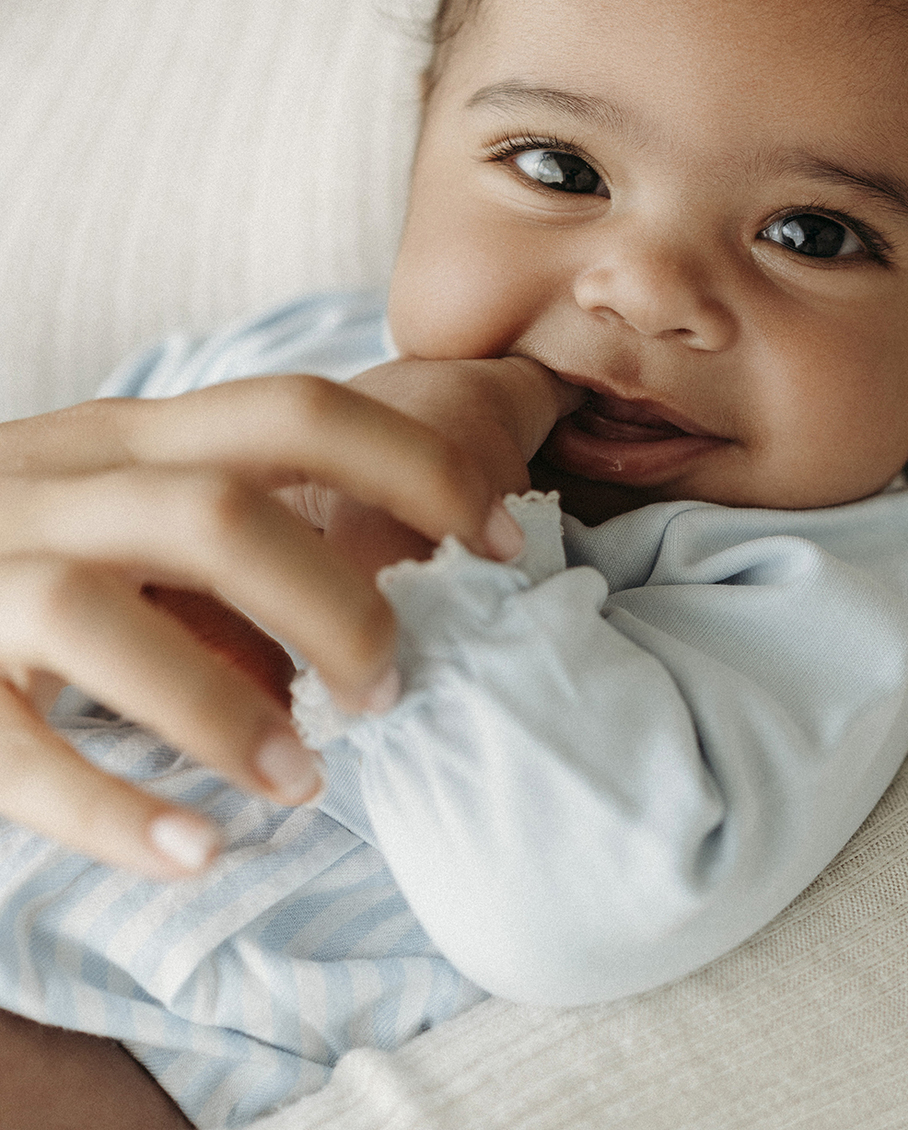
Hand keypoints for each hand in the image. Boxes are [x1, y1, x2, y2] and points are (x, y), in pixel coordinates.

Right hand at [0, 373, 544, 877]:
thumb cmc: (15, 550)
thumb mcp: (123, 518)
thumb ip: (231, 555)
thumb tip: (368, 630)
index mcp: (126, 436)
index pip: (293, 409)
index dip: (417, 465)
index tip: (503, 540)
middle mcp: (56, 486)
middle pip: (219, 511)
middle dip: (334, 602)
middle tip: (392, 687)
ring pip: (106, 618)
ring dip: (225, 711)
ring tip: (304, 784)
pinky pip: (9, 748)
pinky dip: (111, 808)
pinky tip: (196, 853)